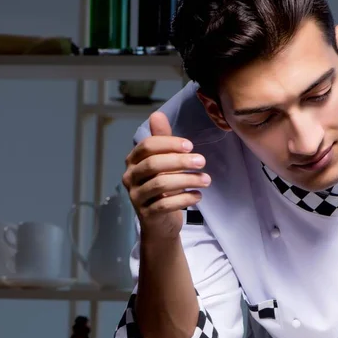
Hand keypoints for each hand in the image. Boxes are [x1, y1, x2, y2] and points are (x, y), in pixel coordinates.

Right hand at [122, 112, 210, 239]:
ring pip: (160, 184)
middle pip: (153, 164)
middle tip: (202, 161)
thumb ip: (162, 141)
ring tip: (206, 180)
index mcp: (133, 161)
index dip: (169, 143)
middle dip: (180, 161)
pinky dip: (185, 199)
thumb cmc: (163, 188)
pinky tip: (198, 196)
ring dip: (187, 180)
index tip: (191, 146)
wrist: (160, 223)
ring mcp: (136, 197)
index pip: (147, 146)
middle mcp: (130, 177)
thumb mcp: (164, 163)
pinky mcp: (146, 214)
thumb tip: (157, 115)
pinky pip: (165, 204)